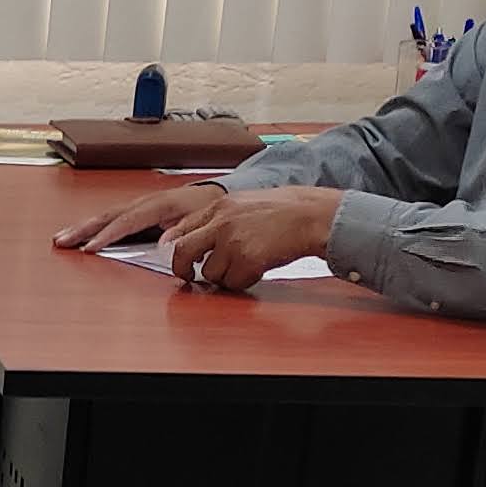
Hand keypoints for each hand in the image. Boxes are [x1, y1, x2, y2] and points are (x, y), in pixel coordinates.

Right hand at [61, 183, 230, 254]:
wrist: (215, 195)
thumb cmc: (206, 210)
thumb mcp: (199, 222)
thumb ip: (181, 232)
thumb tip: (162, 244)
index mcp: (159, 204)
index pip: (127, 222)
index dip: (107, 235)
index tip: (90, 248)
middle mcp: (145, 202)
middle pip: (108, 215)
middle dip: (83, 228)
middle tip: (62, 240)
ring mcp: (139, 204)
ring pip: (106, 215)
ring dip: (83, 226)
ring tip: (62, 238)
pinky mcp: (137, 209)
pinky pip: (111, 217)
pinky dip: (94, 225)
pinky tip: (81, 233)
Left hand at [159, 184, 346, 292]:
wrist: (312, 215)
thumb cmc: (285, 211)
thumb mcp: (245, 203)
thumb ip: (221, 218)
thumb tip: (198, 237)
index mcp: (220, 206)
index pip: (182, 227)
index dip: (172, 246)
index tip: (174, 256)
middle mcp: (221, 223)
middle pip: (182, 252)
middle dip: (182, 269)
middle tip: (188, 277)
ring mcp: (232, 242)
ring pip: (210, 273)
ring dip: (223, 277)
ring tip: (243, 267)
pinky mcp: (246, 260)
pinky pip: (233, 283)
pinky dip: (242, 282)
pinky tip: (257, 270)